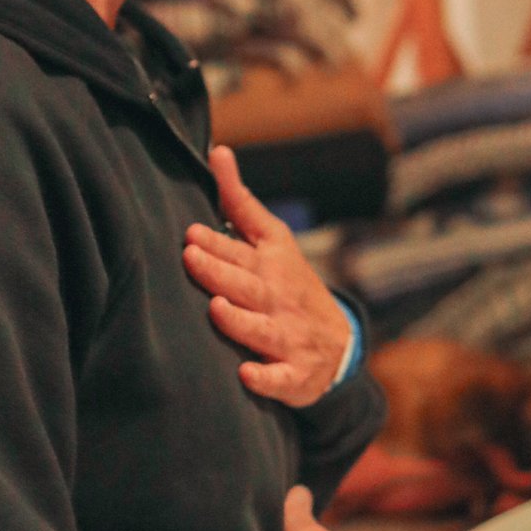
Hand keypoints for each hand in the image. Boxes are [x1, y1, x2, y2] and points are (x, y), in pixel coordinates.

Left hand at [184, 145, 351, 406]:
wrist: (339, 344)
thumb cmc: (290, 284)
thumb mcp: (273, 240)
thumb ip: (240, 201)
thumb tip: (218, 150)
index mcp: (272, 266)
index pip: (241, 253)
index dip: (217, 244)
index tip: (191, 233)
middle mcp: (279, 300)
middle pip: (248, 286)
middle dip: (221, 273)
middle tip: (192, 257)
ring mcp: (288, 338)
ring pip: (262, 330)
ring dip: (241, 321)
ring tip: (218, 309)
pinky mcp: (294, 375)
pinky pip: (281, 380)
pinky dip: (266, 379)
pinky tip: (246, 374)